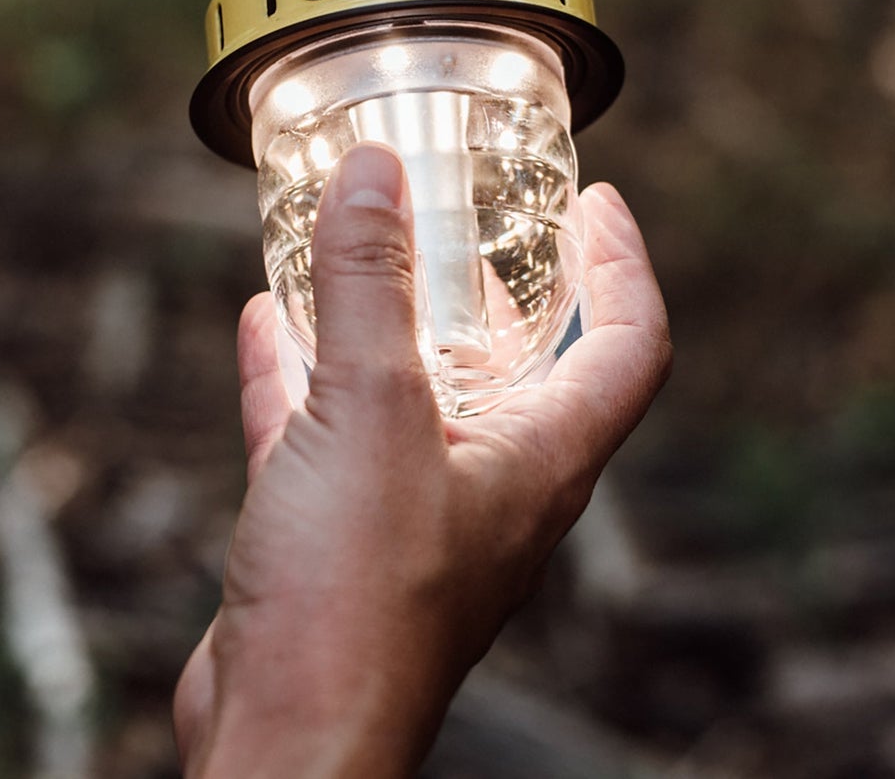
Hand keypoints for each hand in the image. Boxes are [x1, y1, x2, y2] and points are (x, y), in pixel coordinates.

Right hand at [173, 144, 670, 778]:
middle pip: (528, 365)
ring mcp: (414, 514)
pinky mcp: (340, 538)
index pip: (628, 344)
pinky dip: (305, 371)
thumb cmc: (356, 603)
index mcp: (540, 457)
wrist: (283, 742)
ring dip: (400, 322)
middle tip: (482, 217)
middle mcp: (491, 483)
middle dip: (509, 285)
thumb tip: (376, 171)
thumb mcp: (368, 411)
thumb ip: (370, 284)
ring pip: (420, 394)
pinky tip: (266, 322)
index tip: (599, 202)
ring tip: (373, 249)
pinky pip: (330, 430)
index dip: (625, 264)